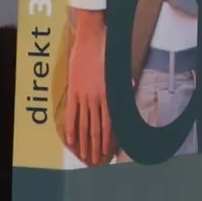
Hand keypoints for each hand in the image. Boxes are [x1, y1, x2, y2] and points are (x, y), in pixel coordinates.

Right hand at [62, 9, 114, 165]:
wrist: (92, 37)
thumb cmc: (108, 50)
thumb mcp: (120, 69)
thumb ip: (123, 84)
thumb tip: (129, 91)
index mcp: (110, 94)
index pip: (110, 124)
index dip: (109, 141)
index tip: (109, 154)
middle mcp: (97, 98)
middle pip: (97, 129)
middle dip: (97, 147)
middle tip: (96, 163)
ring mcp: (84, 96)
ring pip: (85, 125)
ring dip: (86, 143)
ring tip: (86, 158)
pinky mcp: (73, 92)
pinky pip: (71, 114)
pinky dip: (71, 129)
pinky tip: (71, 141)